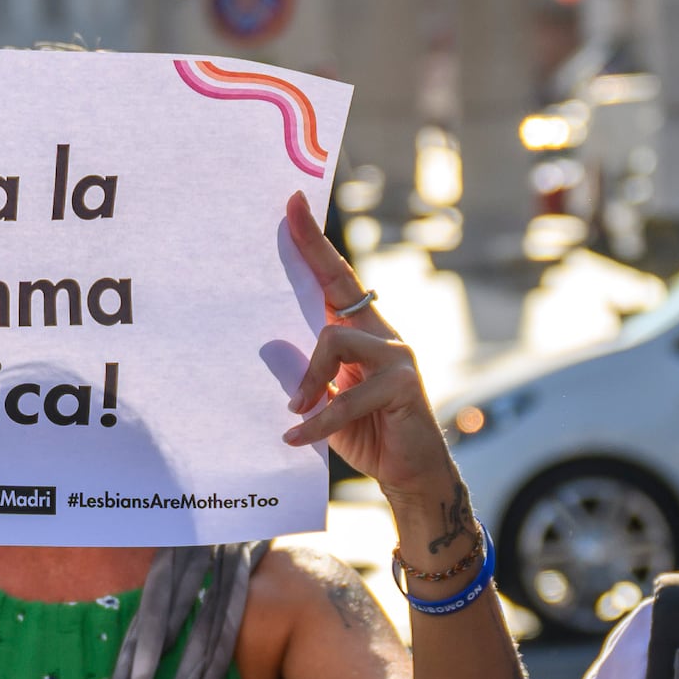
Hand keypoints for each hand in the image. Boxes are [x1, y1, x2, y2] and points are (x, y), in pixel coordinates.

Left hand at [280, 199, 458, 522]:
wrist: (408, 474)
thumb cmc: (366, 435)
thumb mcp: (321, 402)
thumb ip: (302, 374)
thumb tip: (269, 348)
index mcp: (360, 332)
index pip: (334, 280)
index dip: (313, 243)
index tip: (292, 204)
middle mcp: (381, 333)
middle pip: (340, 285)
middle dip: (312, 248)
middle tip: (287, 213)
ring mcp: (396, 355)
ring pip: (334, 340)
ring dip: (308, 380)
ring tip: (294, 413)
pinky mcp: (403, 383)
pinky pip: (348, 392)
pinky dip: (319, 420)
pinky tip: (297, 438)